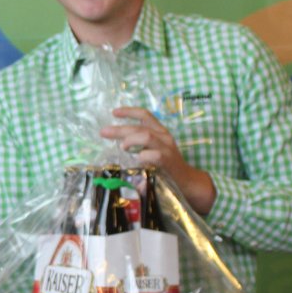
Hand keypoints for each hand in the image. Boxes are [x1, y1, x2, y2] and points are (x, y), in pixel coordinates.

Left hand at [101, 106, 215, 213]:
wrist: (187, 181)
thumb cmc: (167, 166)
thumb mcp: (155, 150)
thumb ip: (141, 145)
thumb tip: (117, 142)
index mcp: (161, 132)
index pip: (145, 115)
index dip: (129, 112)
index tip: (114, 112)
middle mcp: (164, 137)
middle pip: (140, 127)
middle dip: (120, 129)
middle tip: (104, 132)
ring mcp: (167, 149)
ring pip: (147, 136)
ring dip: (130, 140)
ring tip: (121, 146)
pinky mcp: (168, 162)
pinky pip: (154, 155)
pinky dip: (143, 156)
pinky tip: (137, 159)